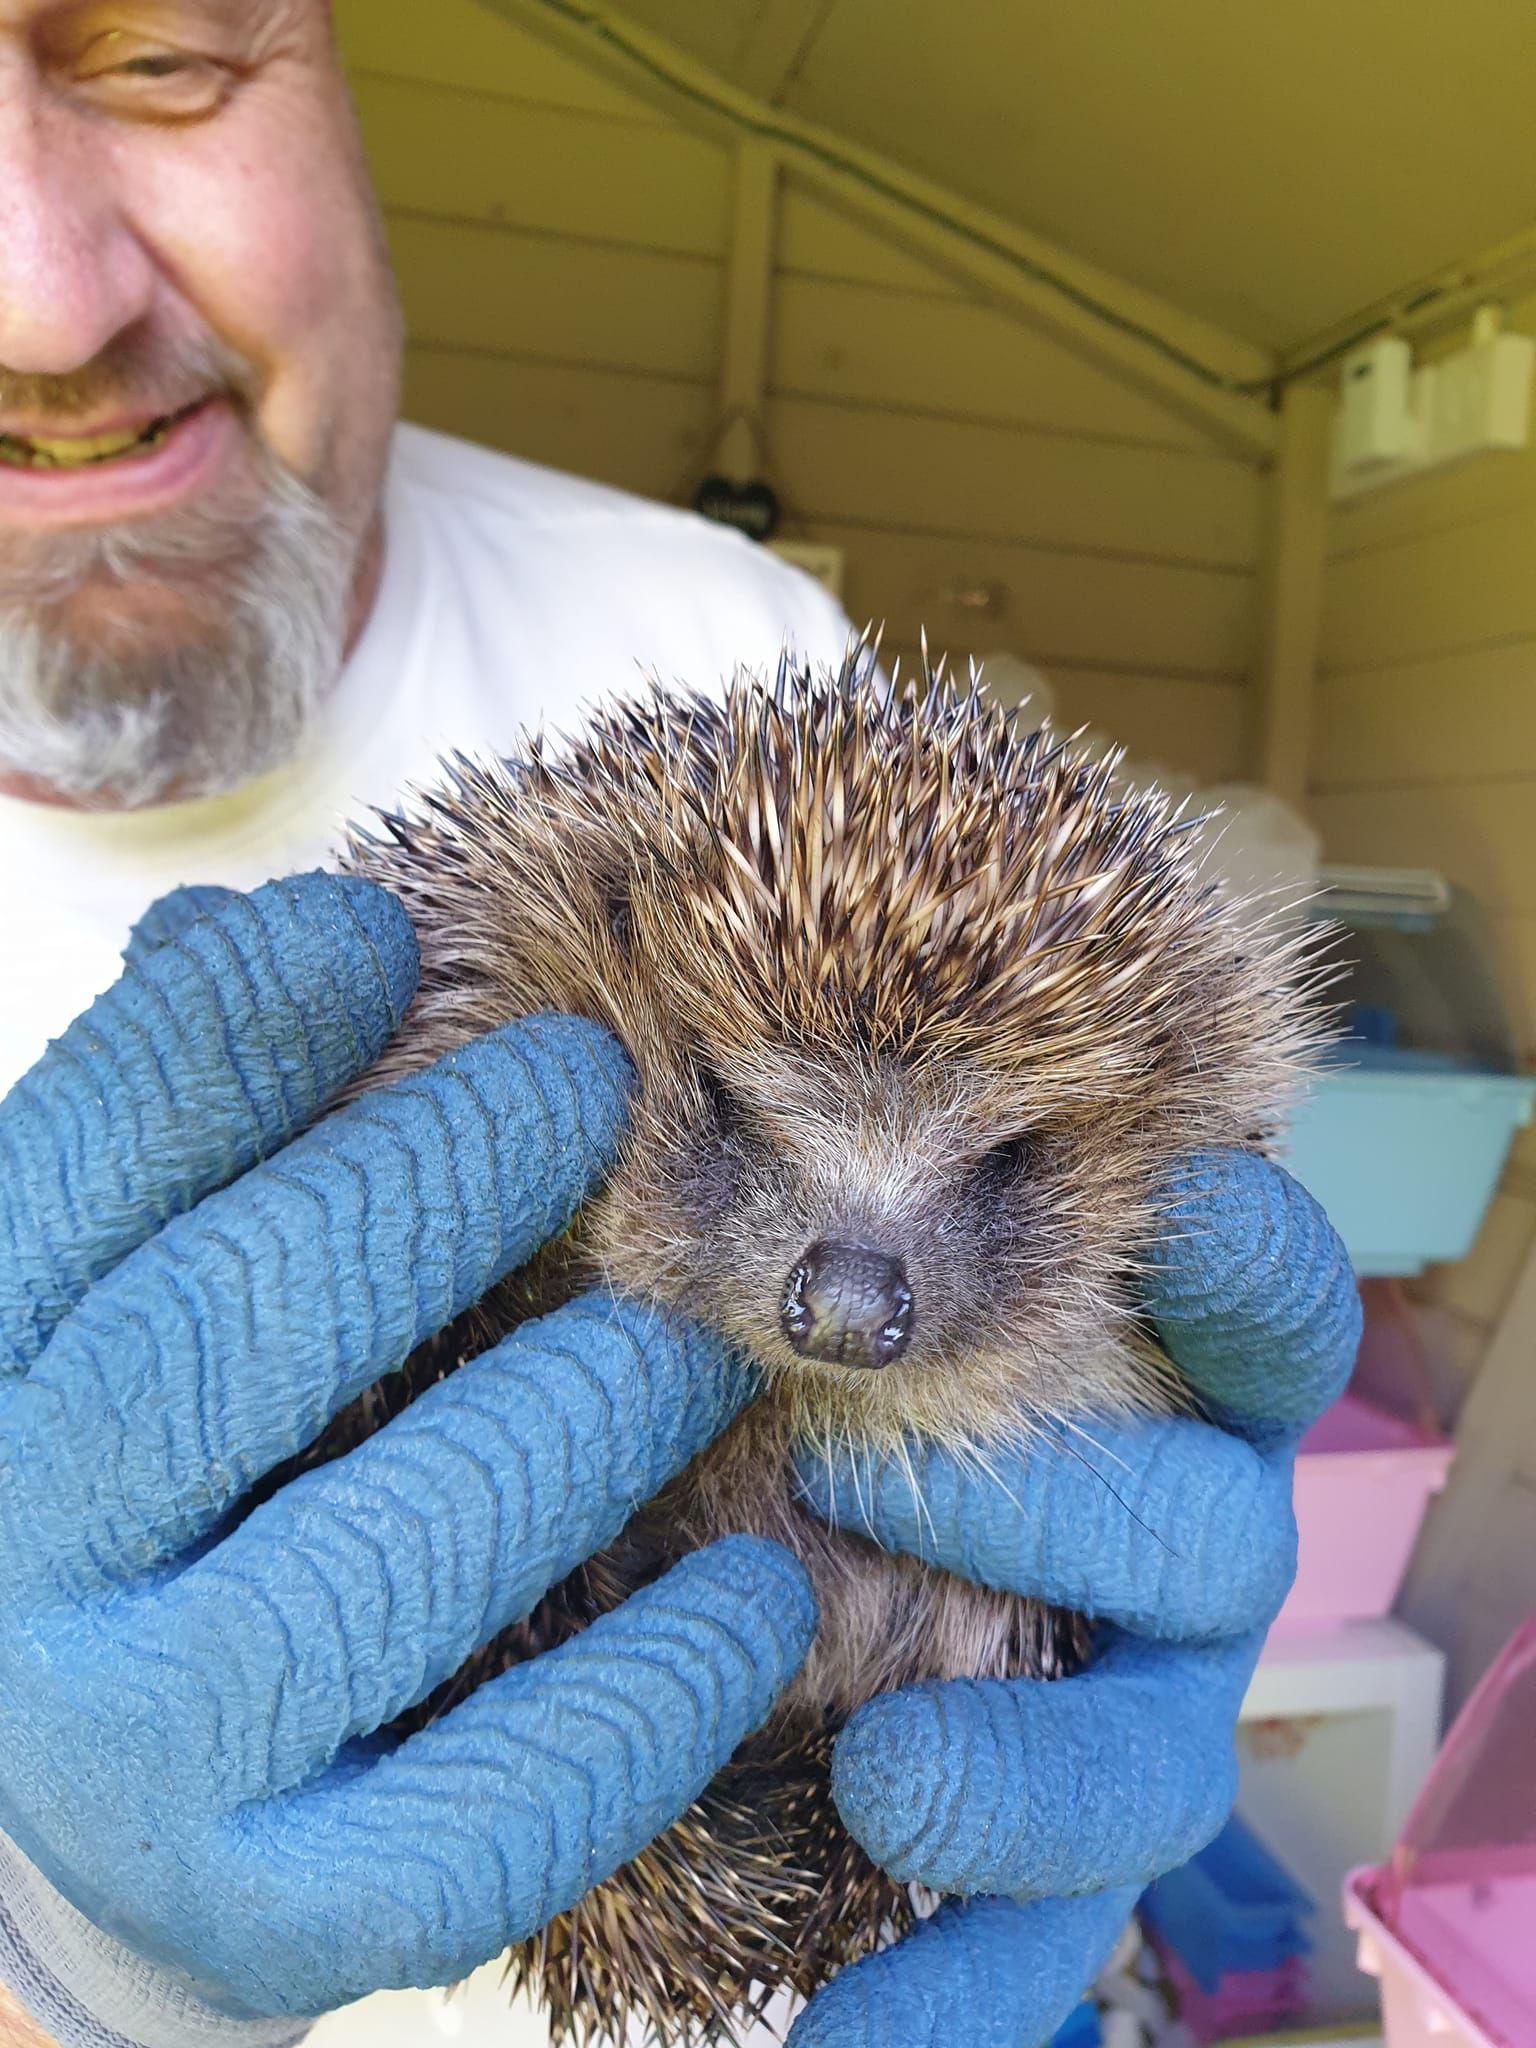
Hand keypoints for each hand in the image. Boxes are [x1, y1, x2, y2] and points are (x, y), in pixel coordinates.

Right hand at [0, 875, 813, 2024]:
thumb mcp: (127, 1294)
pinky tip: (753, 1597)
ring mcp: (139, 1756)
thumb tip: (265, 930)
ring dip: (583, 1418)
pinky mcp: (276, 1909)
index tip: (371, 933)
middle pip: (223, 1334)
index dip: (218, 1037)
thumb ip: (186, 1138)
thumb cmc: (174, 1469)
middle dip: (427, 1182)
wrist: (134, 1781)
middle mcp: (15, 1565)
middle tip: (590, 1084)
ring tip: (709, 1337)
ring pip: (383, 1559)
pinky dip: (640, 1701)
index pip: (67, 1173)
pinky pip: (481, 1819)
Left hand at [790, 1150, 1359, 2046]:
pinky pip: (1043, 1947)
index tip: (1173, 1213)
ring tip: (887, 1782)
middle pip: (1208, 1527)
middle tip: (854, 1476)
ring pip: (1155, 1759)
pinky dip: (960, 2001)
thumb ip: (777, 1171)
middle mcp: (1172, 1517)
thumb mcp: (762, 1232)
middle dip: (1061, 1507)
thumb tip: (662, 1061)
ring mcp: (1124, 1692)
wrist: (710, 1493)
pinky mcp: (1043, 1847)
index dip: (1240, 1261)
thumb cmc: (746, 1318)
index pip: (1256, 1298)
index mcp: (1149, 1356)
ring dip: (1031, 1780)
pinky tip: (836, 2047)